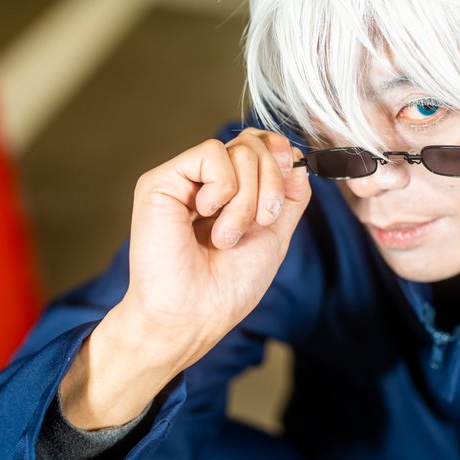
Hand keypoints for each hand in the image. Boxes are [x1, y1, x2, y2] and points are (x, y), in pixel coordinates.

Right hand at [60, 129, 310, 427]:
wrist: (194, 316)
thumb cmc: (227, 287)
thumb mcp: (274, 235)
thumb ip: (289, 197)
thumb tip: (299, 160)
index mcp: (229, 191)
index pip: (259, 145)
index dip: (280, 154)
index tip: (291, 175)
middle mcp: (204, 180)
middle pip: (254, 143)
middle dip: (271, 183)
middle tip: (258, 222)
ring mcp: (182, 179)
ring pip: (239, 149)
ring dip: (246, 199)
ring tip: (226, 236)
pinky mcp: (160, 181)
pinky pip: (212, 154)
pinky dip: (224, 190)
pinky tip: (206, 218)